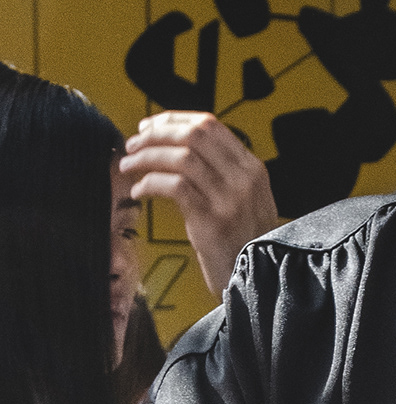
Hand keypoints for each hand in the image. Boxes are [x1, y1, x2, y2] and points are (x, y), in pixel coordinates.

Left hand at [120, 114, 277, 295]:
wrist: (260, 282)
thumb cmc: (244, 244)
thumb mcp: (245, 200)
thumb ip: (222, 173)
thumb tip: (177, 148)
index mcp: (252, 168)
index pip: (209, 125)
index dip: (173, 120)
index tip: (149, 126)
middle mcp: (244, 178)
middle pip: (194, 135)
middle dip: (156, 135)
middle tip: (133, 145)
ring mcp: (231, 198)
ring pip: (181, 158)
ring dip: (147, 157)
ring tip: (128, 165)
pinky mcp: (214, 220)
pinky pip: (174, 187)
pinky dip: (150, 183)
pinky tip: (139, 191)